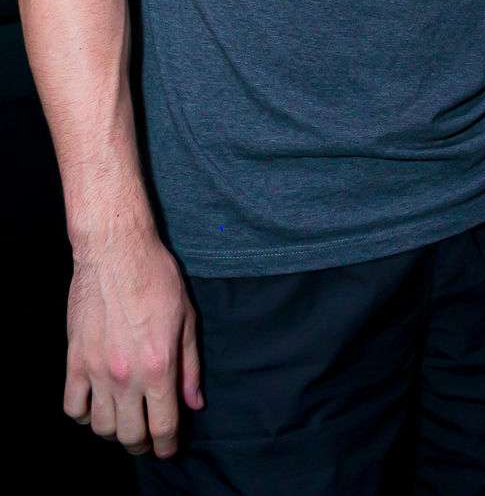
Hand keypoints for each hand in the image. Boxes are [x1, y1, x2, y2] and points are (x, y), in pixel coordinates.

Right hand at [65, 235, 202, 456]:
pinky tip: (96, 405)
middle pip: (130, 435)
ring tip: (124, 422)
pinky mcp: (74, 361)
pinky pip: (72, 407)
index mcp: (160, 366)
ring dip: (114, 432)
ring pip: (101, 427)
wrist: (117, 253)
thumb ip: (190, 366)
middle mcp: (127, 376)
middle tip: (148, 438)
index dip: (167, 445)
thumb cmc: (157, 279)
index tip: (169, 449)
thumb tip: (194, 404)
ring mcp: (97, 370)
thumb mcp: (187, 319)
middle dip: (142, 444)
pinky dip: (84, 415)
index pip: (163, 425)